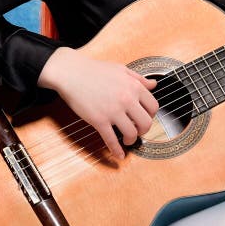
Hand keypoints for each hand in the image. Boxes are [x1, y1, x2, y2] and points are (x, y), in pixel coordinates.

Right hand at [38, 47, 157, 159]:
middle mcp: (126, 99)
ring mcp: (113, 111)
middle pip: (146, 123)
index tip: (145, 118)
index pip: (153, 106)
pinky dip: (116, 151)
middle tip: (138, 131)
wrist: (71, 73)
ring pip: (131, 133)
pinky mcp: (99, 120)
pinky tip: (119, 156)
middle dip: (144, 130)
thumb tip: (154, 85)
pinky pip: (111, 140)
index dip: (151, 115)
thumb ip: (139, 79)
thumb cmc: (95, 69)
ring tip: (127, 139)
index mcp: (134, 86)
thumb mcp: (121, 69)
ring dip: (131, 140)